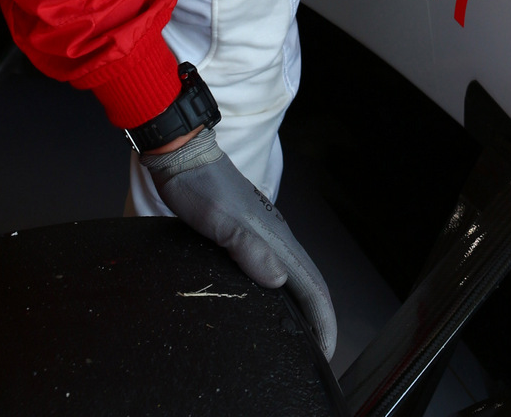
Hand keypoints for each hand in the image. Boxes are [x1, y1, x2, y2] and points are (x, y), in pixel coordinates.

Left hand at [140, 128, 335, 357]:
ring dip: (300, 308)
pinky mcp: (245, 235)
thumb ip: (248, 249)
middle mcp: (275, 237)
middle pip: (307, 283)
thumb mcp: (221, 220)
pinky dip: (279, 294)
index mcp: (276, 237)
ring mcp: (262, 235)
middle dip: (318, 320)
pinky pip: (271, 270)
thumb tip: (279, 280)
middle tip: (316, 355)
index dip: (324, 319)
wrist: (182, 156)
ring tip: (296, 337)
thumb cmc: (198, 186)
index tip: (328, 352)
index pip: (312, 284)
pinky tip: (264, 304)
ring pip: (291, 277)